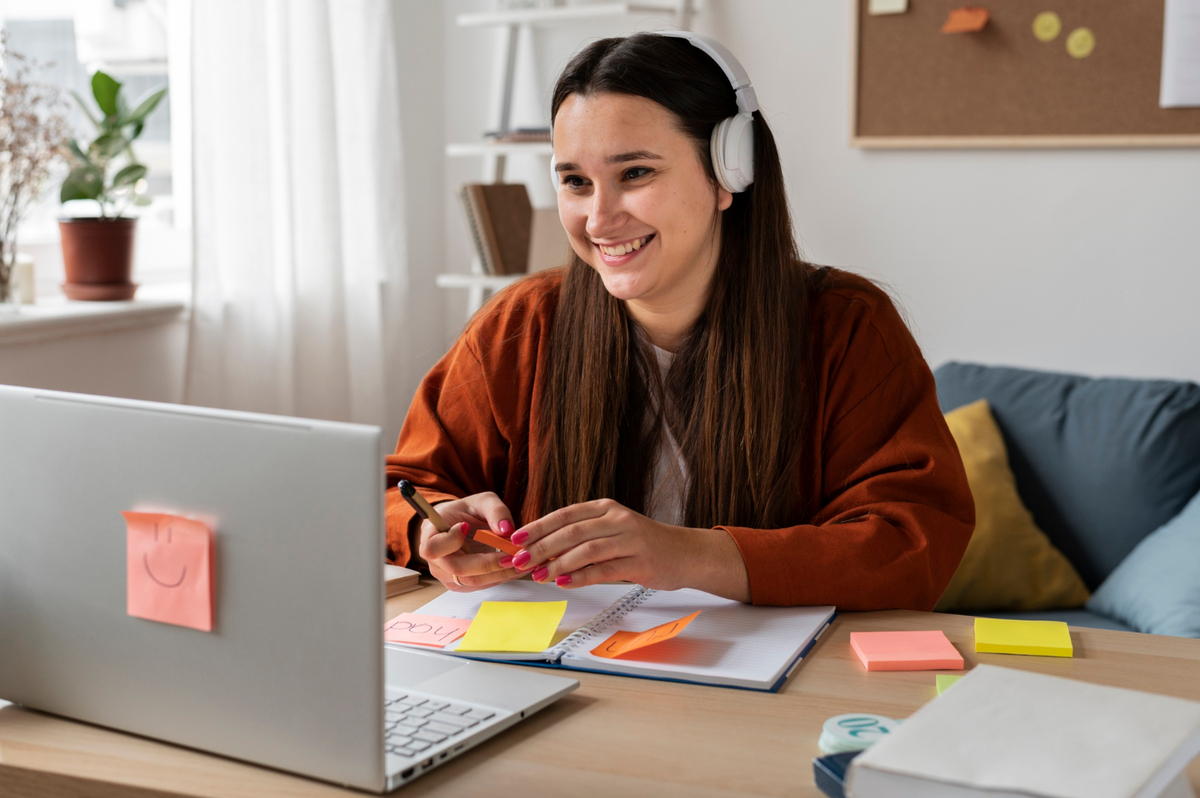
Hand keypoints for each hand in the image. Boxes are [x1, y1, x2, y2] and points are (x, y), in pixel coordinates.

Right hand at [418, 492, 520, 591]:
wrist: (458, 525)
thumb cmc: (466, 512)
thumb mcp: (481, 501)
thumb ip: (495, 510)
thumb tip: (506, 529)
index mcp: (431, 536)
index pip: (432, 548)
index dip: (450, 541)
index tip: (466, 527)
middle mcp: (435, 561)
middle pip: (458, 569)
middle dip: (488, 564)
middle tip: (512, 555)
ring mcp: (447, 576)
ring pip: (472, 581)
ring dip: (499, 574)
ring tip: (520, 562)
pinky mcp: (460, 585)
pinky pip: (481, 585)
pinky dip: (500, 577)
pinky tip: (514, 568)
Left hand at [508, 498, 750, 599]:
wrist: (686, 553)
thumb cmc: (644, 544)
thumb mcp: (613, 529)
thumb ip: (584, 535)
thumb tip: (544, 549)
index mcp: (606, 508)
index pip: (565, 514)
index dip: (539, 526)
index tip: (517, 539)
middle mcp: (617, 519)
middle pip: (571, 532)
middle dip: (541, 547)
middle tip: (520, 561)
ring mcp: (630, 539)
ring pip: (586, 550)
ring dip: (558, 564)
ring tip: (537, 575)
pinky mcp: (640, 562)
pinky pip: (604, 570)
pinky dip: (580, 577)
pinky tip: (563, 583)